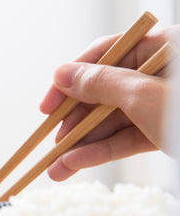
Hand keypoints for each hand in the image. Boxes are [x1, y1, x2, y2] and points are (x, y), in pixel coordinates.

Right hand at [39, 26, 174, 180]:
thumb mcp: (145, 97)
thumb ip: (101, 84)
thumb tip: (62, 73)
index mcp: (167, 46)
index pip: (107, 52)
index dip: (72, 78)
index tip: (48, 106)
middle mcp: (166, 72)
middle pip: (109, 89)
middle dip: (76, 120)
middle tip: (49, 144)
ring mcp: (170, 103)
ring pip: (117, 119)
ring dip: (84, 144)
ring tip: (55, 169)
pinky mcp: (173, 131)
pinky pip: (132, 137)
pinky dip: (105, 152)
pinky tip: (77, 165)